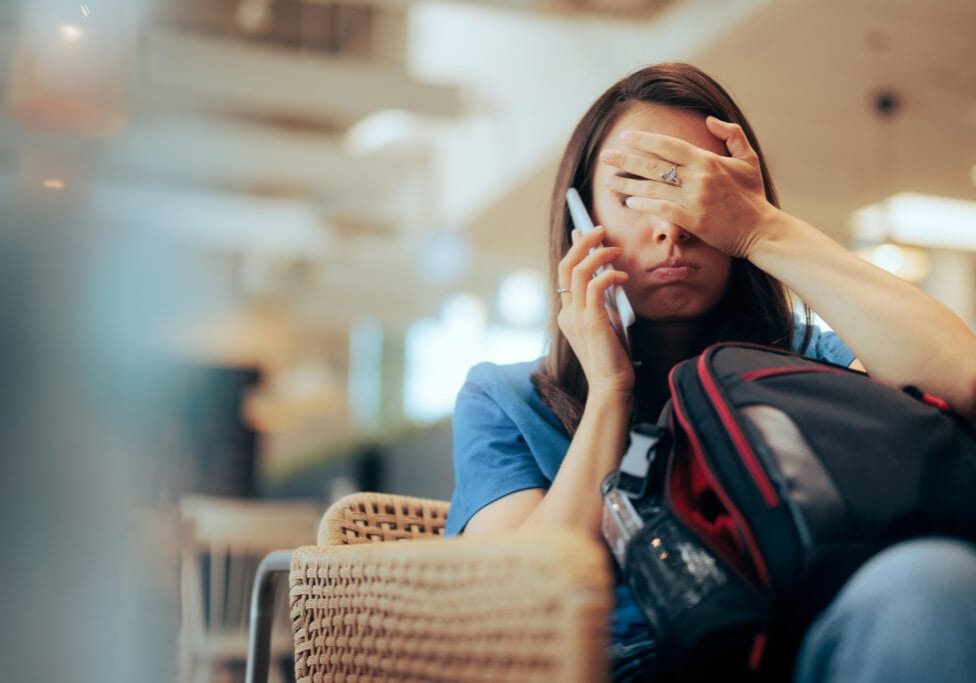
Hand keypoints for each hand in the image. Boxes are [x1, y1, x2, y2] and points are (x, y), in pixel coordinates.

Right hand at [556, 226, 633, 397]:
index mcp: (567, 314)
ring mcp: (576, 317)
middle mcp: (567, 312)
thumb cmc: (612, 359)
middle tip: (600, 230)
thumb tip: (610, 277)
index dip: (574, 250)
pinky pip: (596, 286)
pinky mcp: (591, 322)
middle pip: (566, 266)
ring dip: (597, 254)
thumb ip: (602, 303)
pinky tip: (623, 277)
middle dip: (582, 243)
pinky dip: (610, 275)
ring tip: (614, 249)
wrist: (610, 387)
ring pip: (578, 271)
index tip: (583, 232)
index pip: (564, 273)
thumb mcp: (605, 324)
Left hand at [599, 117, 780, 259]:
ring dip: (627, 184)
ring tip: (608, 182)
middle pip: (653, 165)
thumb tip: (709, 120)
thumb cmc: (753, 196)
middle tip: (605, 156)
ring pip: (653, 188)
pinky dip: (644, 205)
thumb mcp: (748, 159)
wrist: (762, 230)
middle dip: (625, 159)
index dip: (644, 140)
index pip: (668, 145)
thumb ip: (731, 134)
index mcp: (707, 160)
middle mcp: (698, 177)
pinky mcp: (692, 220)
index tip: (625, 137)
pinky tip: (630, 202)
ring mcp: (694, 199)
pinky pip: (661, 209)